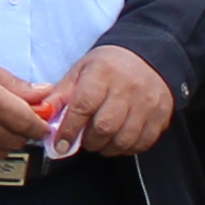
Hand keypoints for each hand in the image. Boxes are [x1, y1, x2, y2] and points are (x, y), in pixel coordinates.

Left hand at [49, 43, 176, 156]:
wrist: (147, 57)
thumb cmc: (109, 66)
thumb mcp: (81, 71)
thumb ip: (62, 94)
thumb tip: (44, 115)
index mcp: (103, 73)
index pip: (83, 107)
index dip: (69, 130)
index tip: (60, 144)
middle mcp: (128, 88)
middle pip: (104, 127)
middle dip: (89, 141)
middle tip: (83, 140)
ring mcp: (147, 102)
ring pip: (124, 139)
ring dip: (107, 147)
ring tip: (100, 140)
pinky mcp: (161, 115)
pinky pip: (142, 143)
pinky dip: (127, 147)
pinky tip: (119, 139)